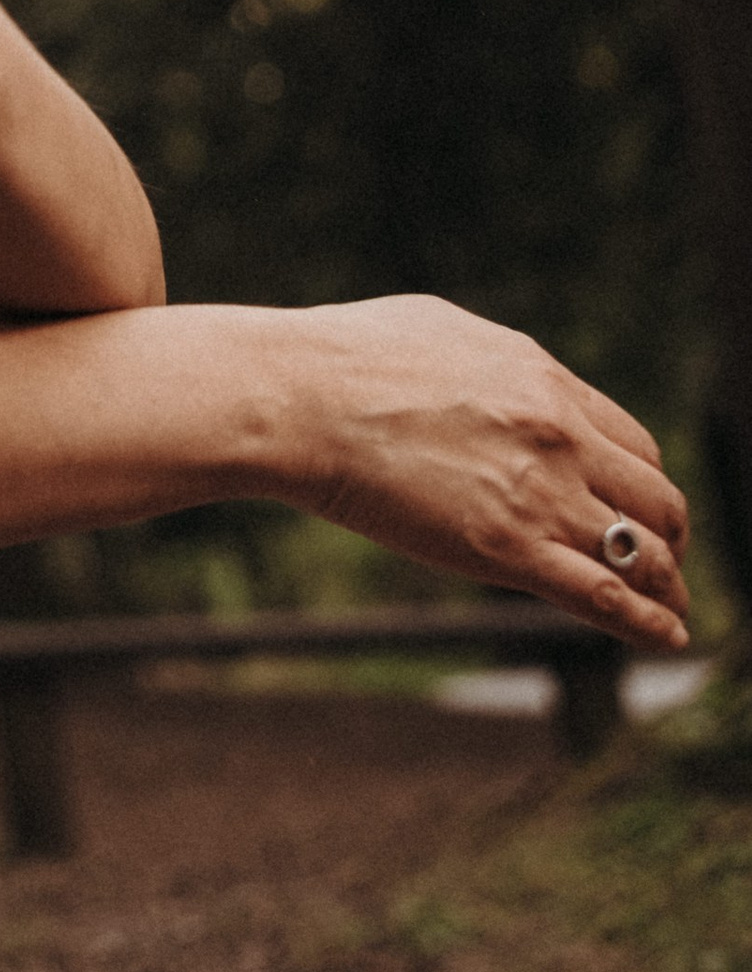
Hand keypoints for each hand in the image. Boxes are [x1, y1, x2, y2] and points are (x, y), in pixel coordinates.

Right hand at [276, 294, 689, 650]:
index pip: (632, 441)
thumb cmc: (345, 357)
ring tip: (671, 609)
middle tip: (663, 560)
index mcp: (543, 379)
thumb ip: (492, 363)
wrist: (301, 397)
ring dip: (666, 585)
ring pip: (642, 551)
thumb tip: (502, 376)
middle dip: (668, 533)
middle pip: (655, 496)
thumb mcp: (442, 333)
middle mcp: (559, 434)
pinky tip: (667, 638)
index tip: (636, 507)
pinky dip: (647, 623)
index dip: (642, 482)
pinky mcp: (506, 549)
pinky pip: (604, 595)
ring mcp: (538, 492)